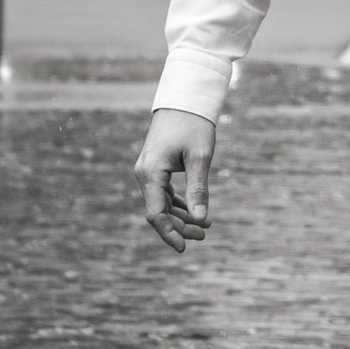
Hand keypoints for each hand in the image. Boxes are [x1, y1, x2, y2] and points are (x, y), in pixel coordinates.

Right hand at [135, 107, 216, 252]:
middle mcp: (145, 174)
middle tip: (204, 234)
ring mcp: (149, 171)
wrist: (184, 99)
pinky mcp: (156, 167)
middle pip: (159, 211)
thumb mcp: (200, 158)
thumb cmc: (193, 125)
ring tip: (204, 227)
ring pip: (162, 203)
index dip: (169, 233)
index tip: (184, 248)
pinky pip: (164, 193)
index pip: (156, 214)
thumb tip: (201, 220)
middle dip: (180, 227)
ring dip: (181, 216)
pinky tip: (194, 212)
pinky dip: (178, 204)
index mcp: (151, 173)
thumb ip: (199, 189)